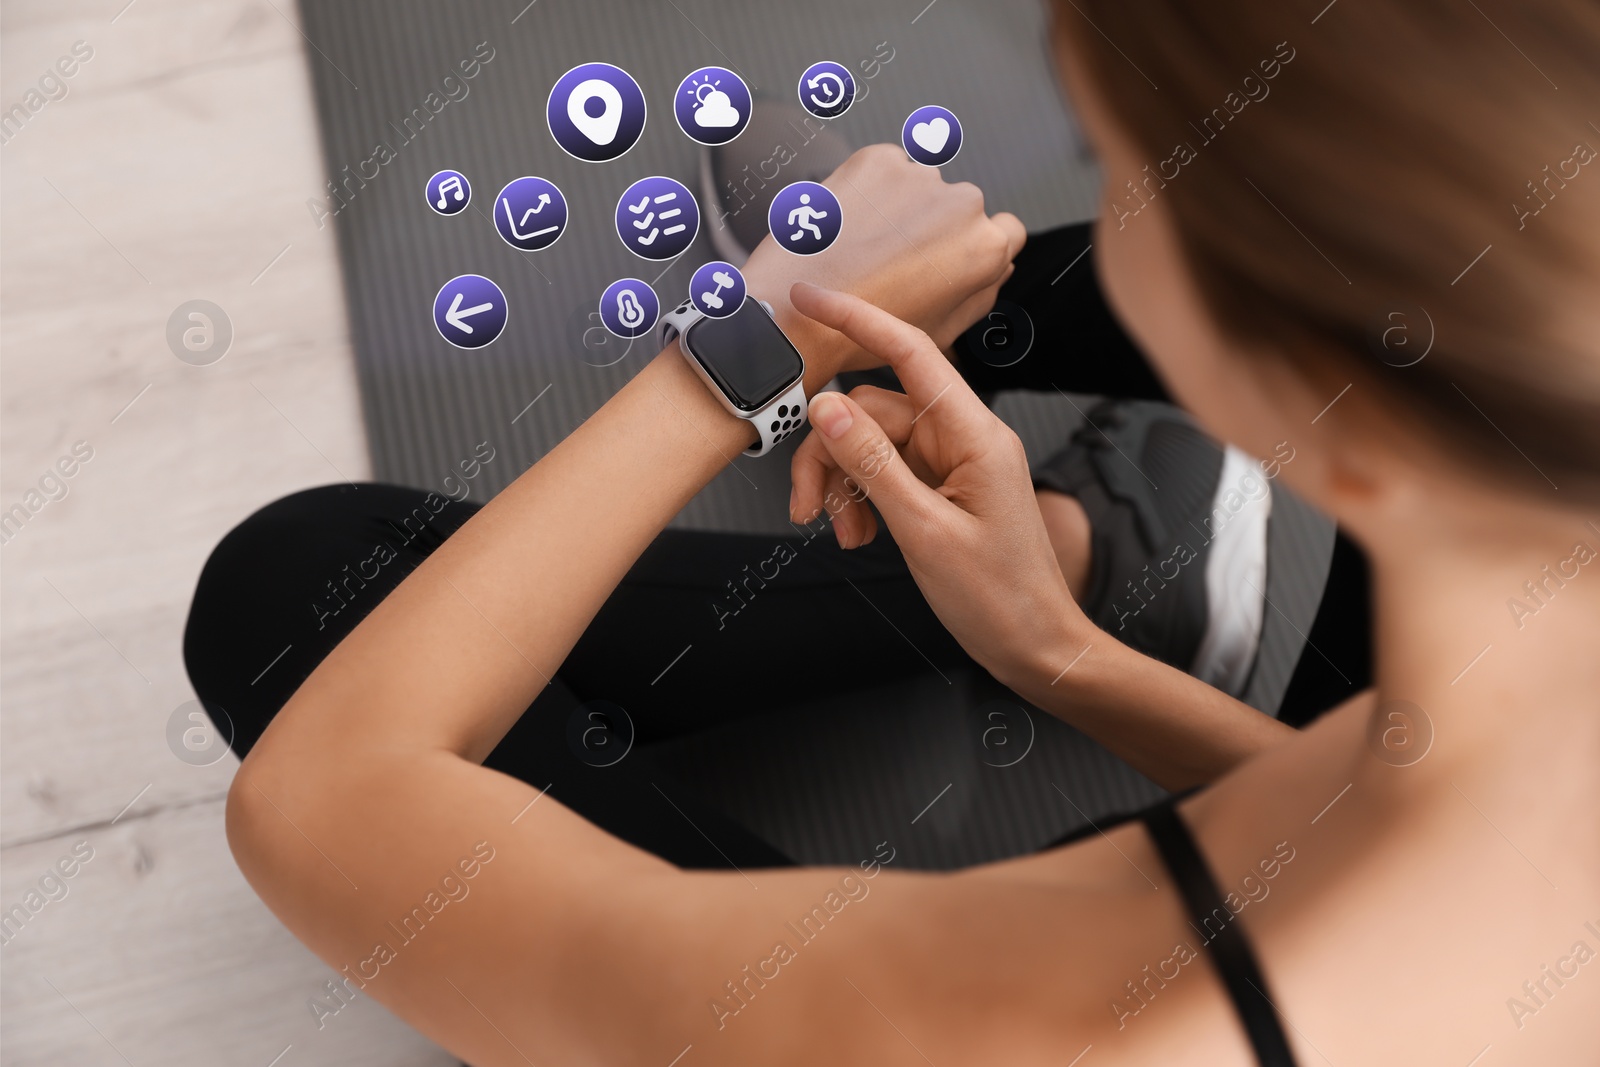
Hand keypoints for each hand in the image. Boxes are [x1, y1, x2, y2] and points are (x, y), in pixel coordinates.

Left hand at [740, 145, 1025, 380]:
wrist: (794, 313)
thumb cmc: (859, 331)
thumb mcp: (939, 331)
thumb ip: (982, 292)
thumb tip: (998, 268)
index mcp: (985, 248)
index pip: (1007, 230)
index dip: (974, 246)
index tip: (948, 254)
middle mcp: (962, 205)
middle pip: (961, 207)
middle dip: (935, 226)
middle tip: (897, 259)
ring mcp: (920, 177)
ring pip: (920, 187)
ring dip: (901, 206)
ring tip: (864, 247)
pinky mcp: (879, 160)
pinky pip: (884, 170)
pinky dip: (869, 190)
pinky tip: (848, 227)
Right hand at [786, 283, 1088, 690]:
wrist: (1035, 648)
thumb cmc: (1001, 598)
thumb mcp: (924, 531)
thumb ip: (873, 464)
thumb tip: (827, 408)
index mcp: (974, 435)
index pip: (910, 353)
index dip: (857, 320)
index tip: (810, 300)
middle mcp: (963, 439)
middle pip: (872, 412)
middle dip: (830, 454)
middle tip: (807, 507)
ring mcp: (951, 465)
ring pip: (871, 446)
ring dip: (844, 486)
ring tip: (840, 533)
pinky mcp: (941, 490)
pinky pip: (884, 474)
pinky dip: (861, 500)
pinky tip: (859, 534)